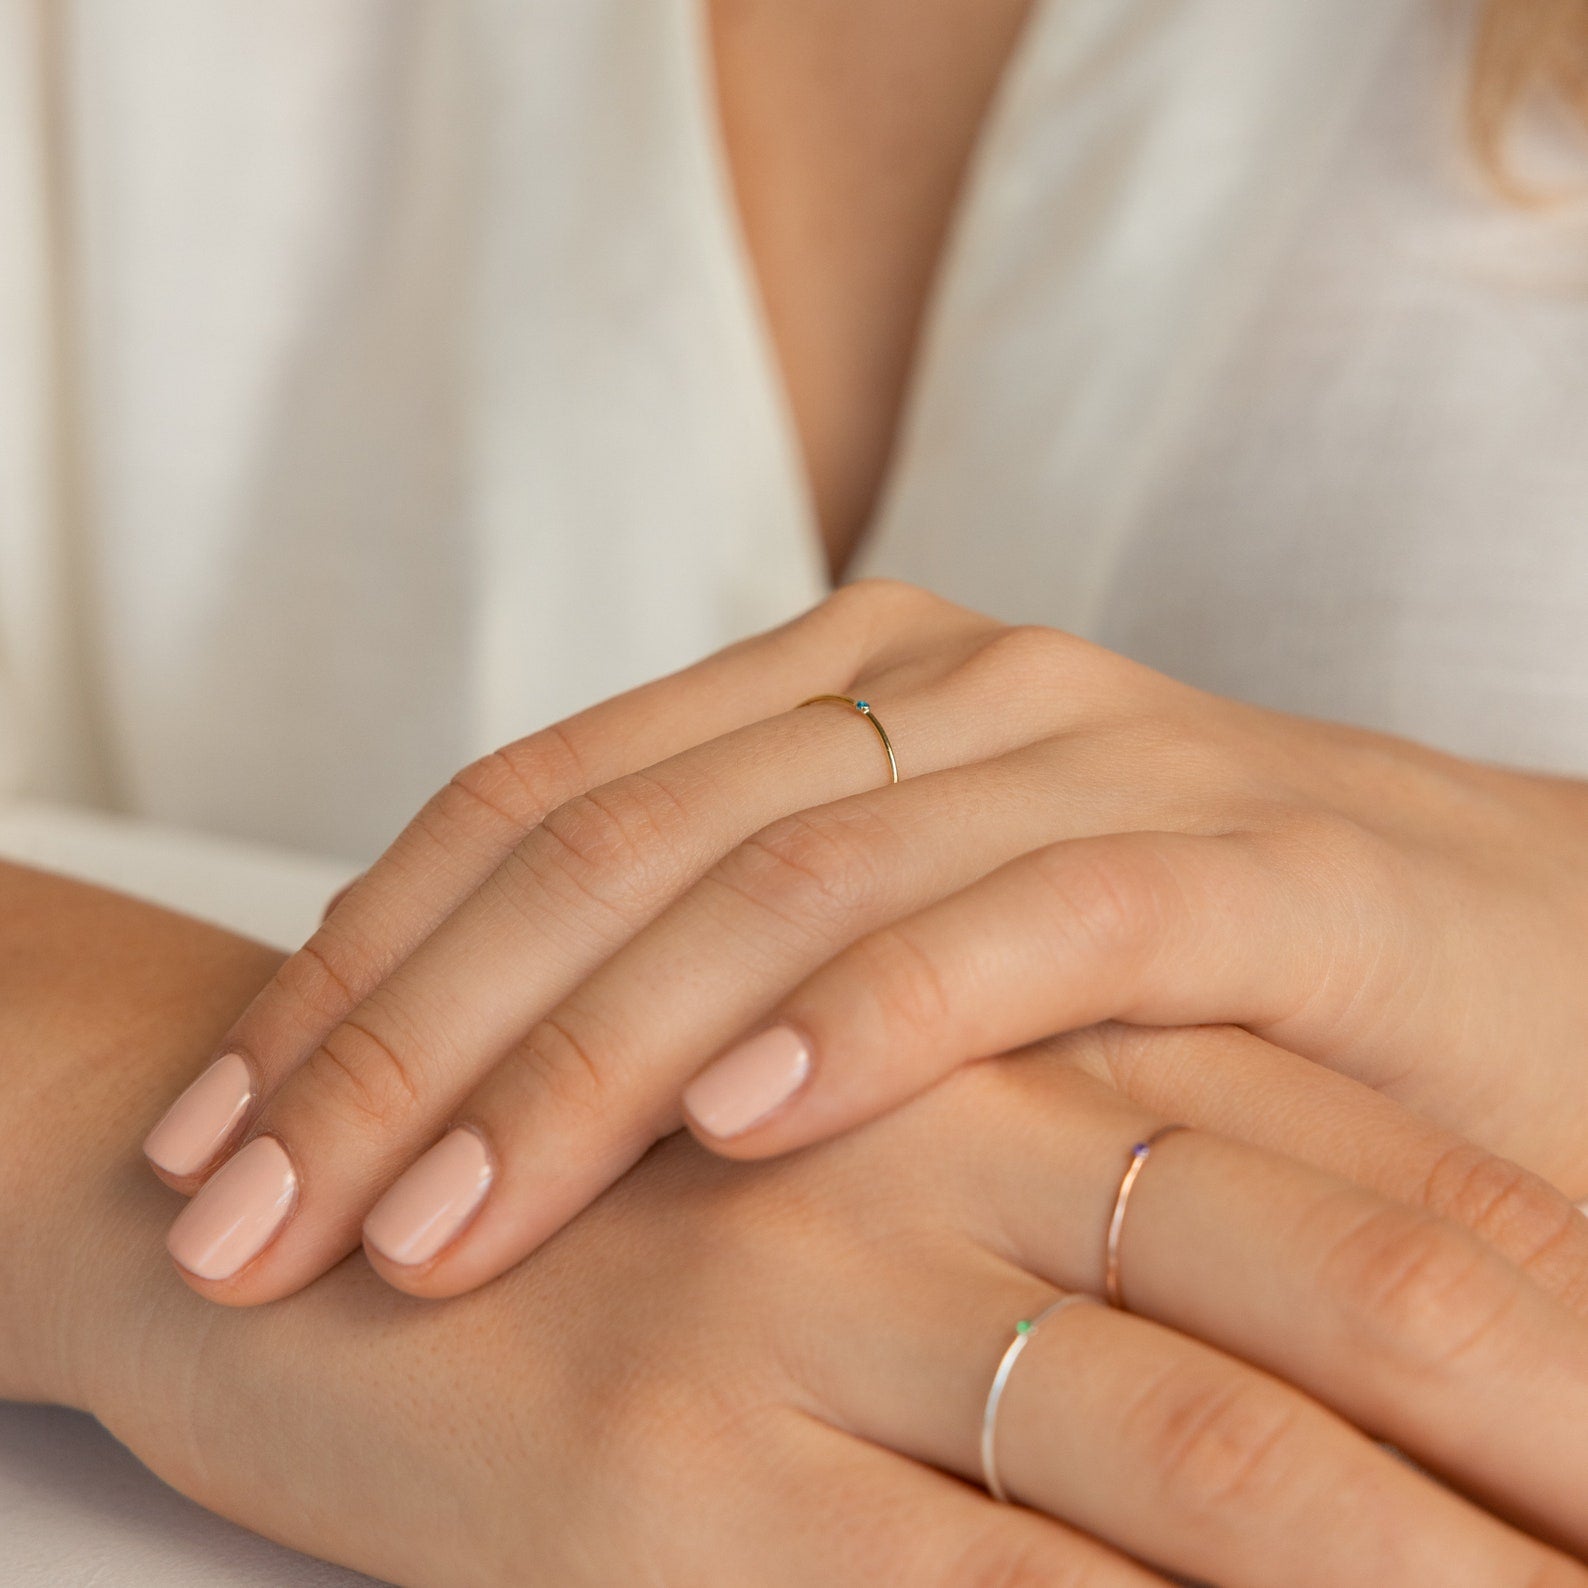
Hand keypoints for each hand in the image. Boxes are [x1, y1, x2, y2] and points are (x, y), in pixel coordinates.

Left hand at [142, 578, 1587, 1302]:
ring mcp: (1092, 756)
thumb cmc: (1181, 995)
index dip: (350, 969)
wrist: (1508, 970)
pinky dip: (867, 1017)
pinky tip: (733, 1135)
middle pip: (603, 847)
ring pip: (772, 881)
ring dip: (579, 1061)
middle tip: (244, 1217)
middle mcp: (942, 688)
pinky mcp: (1252, 861)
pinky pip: (1019, 926)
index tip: (217, 1137)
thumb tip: (493, 1078)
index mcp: (841, 694)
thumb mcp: (911, 963)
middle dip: (399, 1041)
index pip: (531, 808)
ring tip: (424, 1225)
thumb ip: (733, 969)